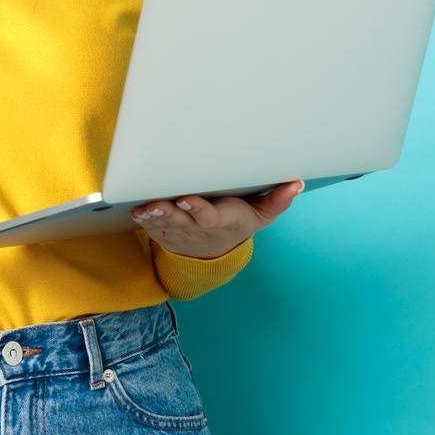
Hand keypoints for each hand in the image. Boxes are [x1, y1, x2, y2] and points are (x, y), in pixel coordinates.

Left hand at [131, 179, 304, 258]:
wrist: (217, 251)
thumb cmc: (239, 221)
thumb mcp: (262, 214)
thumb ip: (277, 200)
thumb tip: (297, 182)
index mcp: (220, 221)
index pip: (208, 217)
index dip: (197, 210)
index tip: (186, 198)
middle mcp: (197, 228)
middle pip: (181, 221)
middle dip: (169, 212)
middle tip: (157, 203)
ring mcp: (180, 232)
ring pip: (164, 224)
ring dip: (154, 215)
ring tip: (145, 207)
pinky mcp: (166, 232)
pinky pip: (153, 227)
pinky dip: (145, 221)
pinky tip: (138, 211)